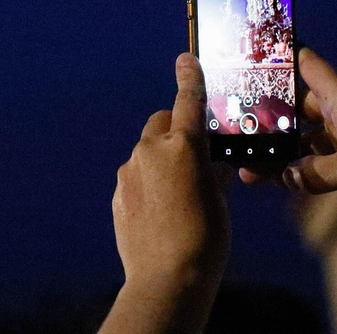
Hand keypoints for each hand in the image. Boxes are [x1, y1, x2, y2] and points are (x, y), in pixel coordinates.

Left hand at [105, 54, 228, 331]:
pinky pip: (136, 176)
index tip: (186, 59)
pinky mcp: (118, 191)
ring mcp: (130, 170)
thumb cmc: (205, 240)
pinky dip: (148, 183)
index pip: (187, 102)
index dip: (189, 79)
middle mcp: (150, 150)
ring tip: (181, 195)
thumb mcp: (219, 201)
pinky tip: (162, 211)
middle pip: (161, 124)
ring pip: (147, 152)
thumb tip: (212, 163)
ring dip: (162, 162)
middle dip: (175, 130)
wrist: (166, 278)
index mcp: (182, 146)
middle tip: (194, 151)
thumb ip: (212, 172)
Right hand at [240, 48, 336, 212]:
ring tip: (250, 167)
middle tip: (234, 129)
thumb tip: (283, 178)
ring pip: (304, 138)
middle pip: (294, 107)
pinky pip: (319, 159)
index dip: (277, 56)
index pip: (303, 63)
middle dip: (266, 120)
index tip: (245, 56)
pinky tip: (282, 181)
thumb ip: (314, 173)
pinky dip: (302, 168)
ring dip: (281, 152)